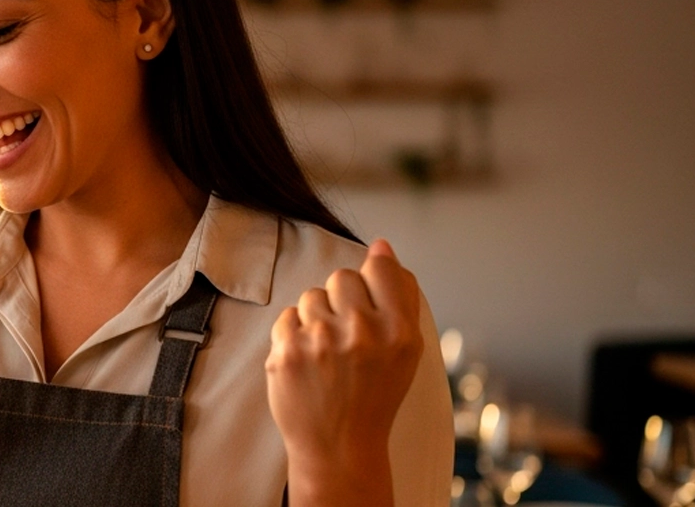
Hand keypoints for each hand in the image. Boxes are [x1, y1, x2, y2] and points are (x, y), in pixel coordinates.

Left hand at [265, 239, 424, 503]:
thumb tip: (382, 246)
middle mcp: (362, 332)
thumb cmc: (374, 396)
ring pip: (311, 295)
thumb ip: (399, 297)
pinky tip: (307, 360)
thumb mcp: (406, 352)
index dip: (373, 272)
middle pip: (342, 277)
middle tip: (347, 333)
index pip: (382, 268)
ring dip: (316, 316)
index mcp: (399, 331)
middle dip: (342, 299)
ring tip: (326, 351)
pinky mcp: (287, 351)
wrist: (339, 447)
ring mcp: (321, 341)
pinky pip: (287, 316)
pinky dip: (294, 334)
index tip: (370, 286)